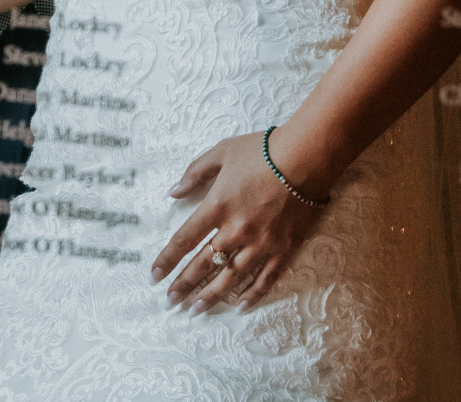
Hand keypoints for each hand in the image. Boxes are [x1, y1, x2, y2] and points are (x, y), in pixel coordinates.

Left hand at [150, 128, 325, 314]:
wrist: (306, 157)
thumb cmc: (263, 151)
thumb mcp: (222, 151)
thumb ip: (195, 172)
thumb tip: (173, 192)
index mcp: (218, 206)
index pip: (185, 239)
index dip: (167, 259)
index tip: (154, 275)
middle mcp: (236, 230)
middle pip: (203, 263)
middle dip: (184, 284)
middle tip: (170, 301)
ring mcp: (260, 243)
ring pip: (230, 277)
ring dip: (211, 295)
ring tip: (196, 310)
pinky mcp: (283, 250)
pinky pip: (265, 279)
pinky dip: (251, 295)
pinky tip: (238, 307)